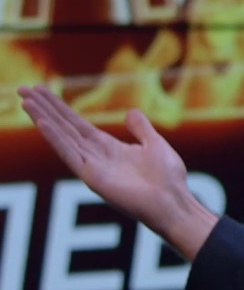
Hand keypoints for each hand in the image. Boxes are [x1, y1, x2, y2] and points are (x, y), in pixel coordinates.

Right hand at [17, 85, 217, 259]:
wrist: (173, 200)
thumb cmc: (168, 178)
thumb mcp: (154, 144)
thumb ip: (140, 129)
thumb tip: (130, 111)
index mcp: (109, 148)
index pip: (77, 124)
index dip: (60, 108)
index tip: (42, 91)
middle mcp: (95, 156)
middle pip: (65, 127)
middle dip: (45, 108)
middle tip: (24, 89)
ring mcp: (91, 166)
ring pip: (62, 137)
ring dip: (44, 118)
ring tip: (26, 101)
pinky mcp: (92, 176)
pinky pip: (70, 153)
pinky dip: (56, 138)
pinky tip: (42, 122)